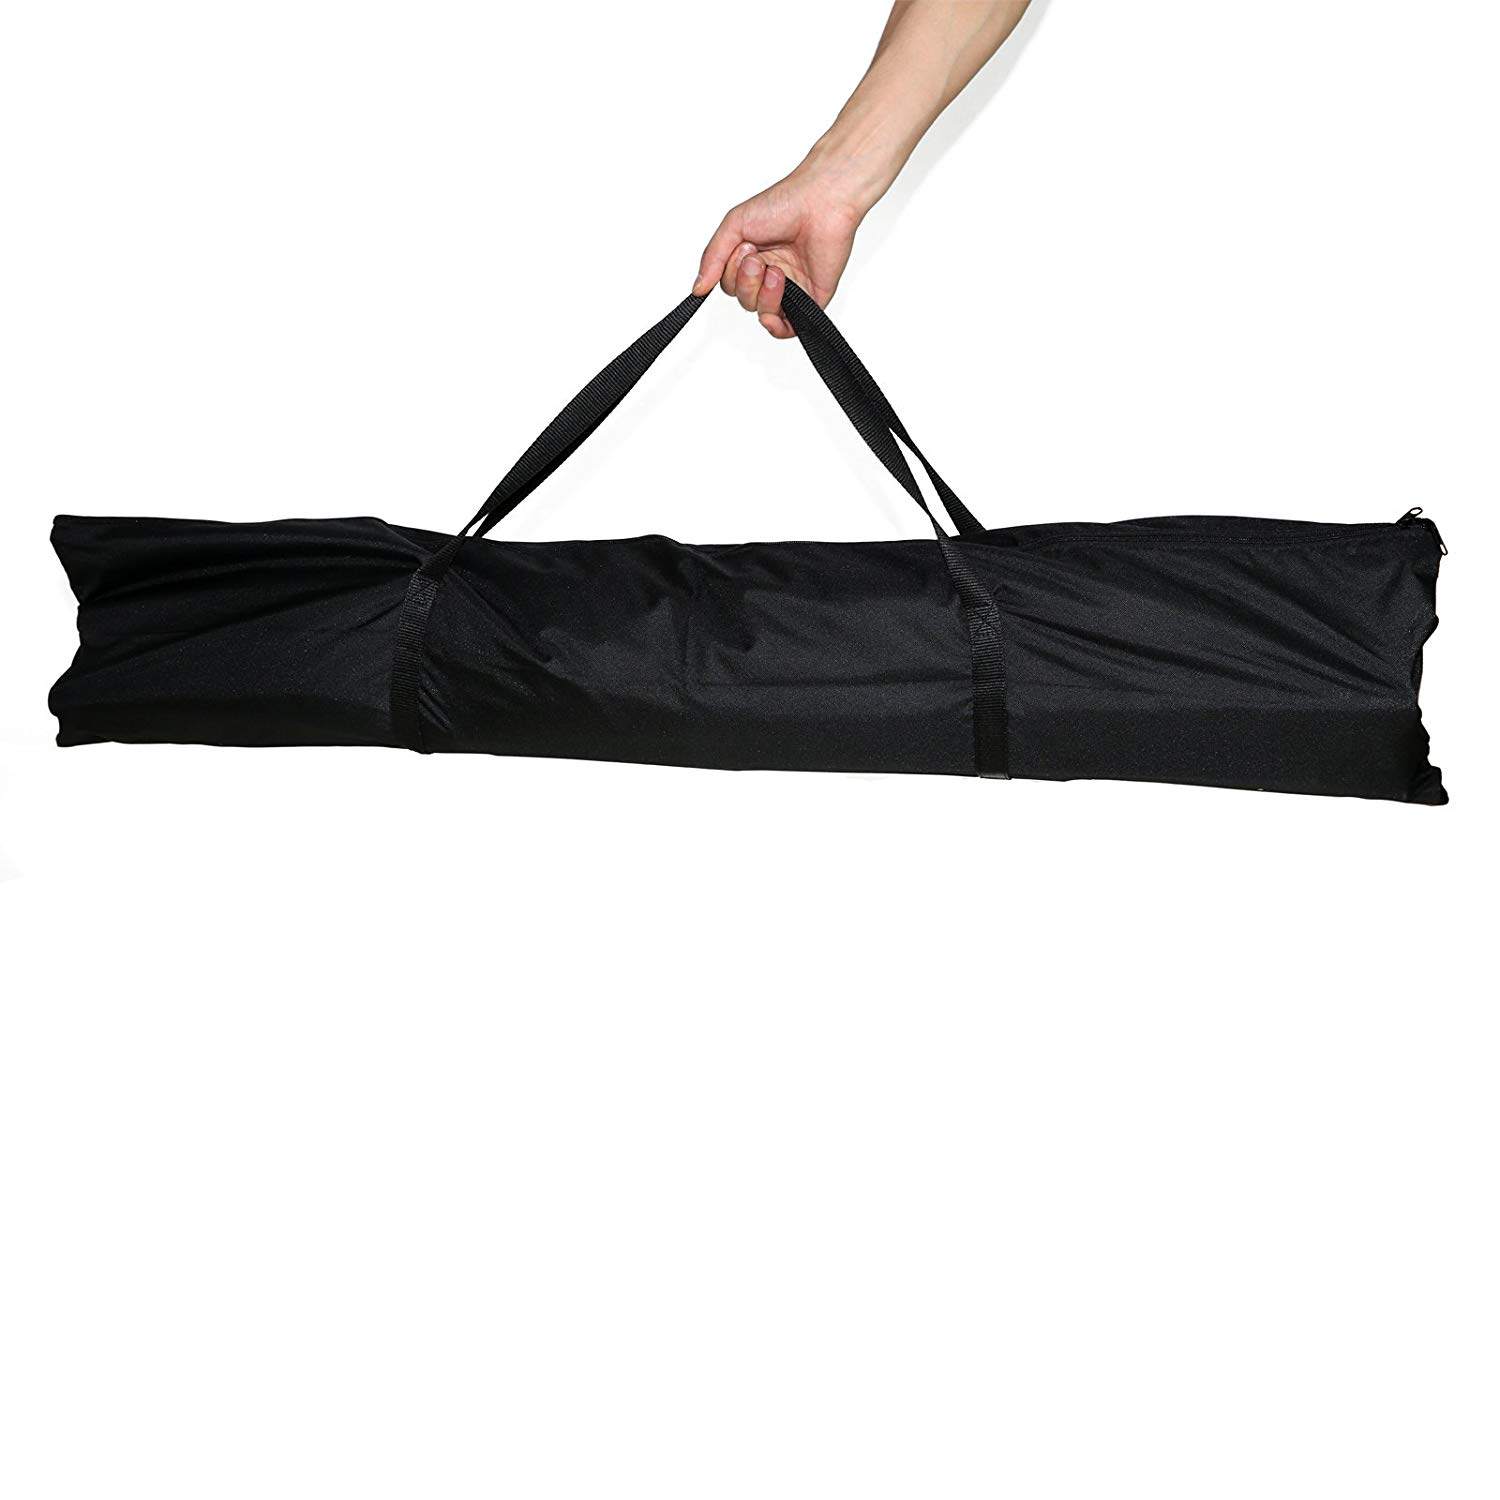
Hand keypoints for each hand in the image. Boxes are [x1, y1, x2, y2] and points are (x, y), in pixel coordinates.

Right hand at [692, 170, 864, 338]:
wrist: (820, 202)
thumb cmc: (783, 204)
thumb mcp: (734, 226)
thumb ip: (713, 258)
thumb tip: (697, 290)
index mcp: (753, 258)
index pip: (730, 285)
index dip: (731, 274)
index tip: (745, 248)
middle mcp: (771, 275)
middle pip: (744, 300)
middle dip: (746, 283)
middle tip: (757, 258)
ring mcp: (791, 290)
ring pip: (763, 314)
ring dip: (762, 295)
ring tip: (776, 271)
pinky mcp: (810, 300)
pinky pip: (786, 329)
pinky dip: (775, 323)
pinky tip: (776, 300)